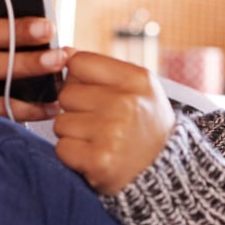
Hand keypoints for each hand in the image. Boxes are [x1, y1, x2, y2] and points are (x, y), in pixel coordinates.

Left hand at [52, 50, 175, 194]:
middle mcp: (126, 102)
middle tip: (99, 123)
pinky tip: (93, 156)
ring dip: (73, 134)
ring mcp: (113, 133)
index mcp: (136, 78)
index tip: (93, 94)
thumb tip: (64, 53)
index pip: (79, 62)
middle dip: (76, 109)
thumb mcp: (137, 88)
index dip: (79, 79)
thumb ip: (101, 69)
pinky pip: (62, 148)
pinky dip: (73, 155)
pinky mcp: (99, 161)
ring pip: (61, 122)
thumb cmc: (144, 125)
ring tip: (98, 140)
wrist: (164, 171)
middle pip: (66, 94)